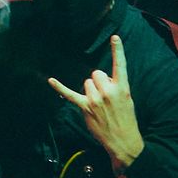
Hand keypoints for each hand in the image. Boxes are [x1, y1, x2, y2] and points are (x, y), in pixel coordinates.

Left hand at [47, 35, 143, 167]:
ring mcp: (95, 99)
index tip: (114, 37)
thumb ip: (115, 86)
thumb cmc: (126, 119)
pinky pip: (70, 94)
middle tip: (106, 97)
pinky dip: (60, 87)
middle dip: (100, 82)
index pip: (120, 65)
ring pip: (87, 83)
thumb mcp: (127, 99)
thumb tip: (100, 79)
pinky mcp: (85, 107)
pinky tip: (50, 80)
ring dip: (91, 90)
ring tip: (99, 104)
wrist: (123, 140)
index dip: (117, 50)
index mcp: (122, 88)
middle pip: (97, 74)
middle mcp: (108, 91)